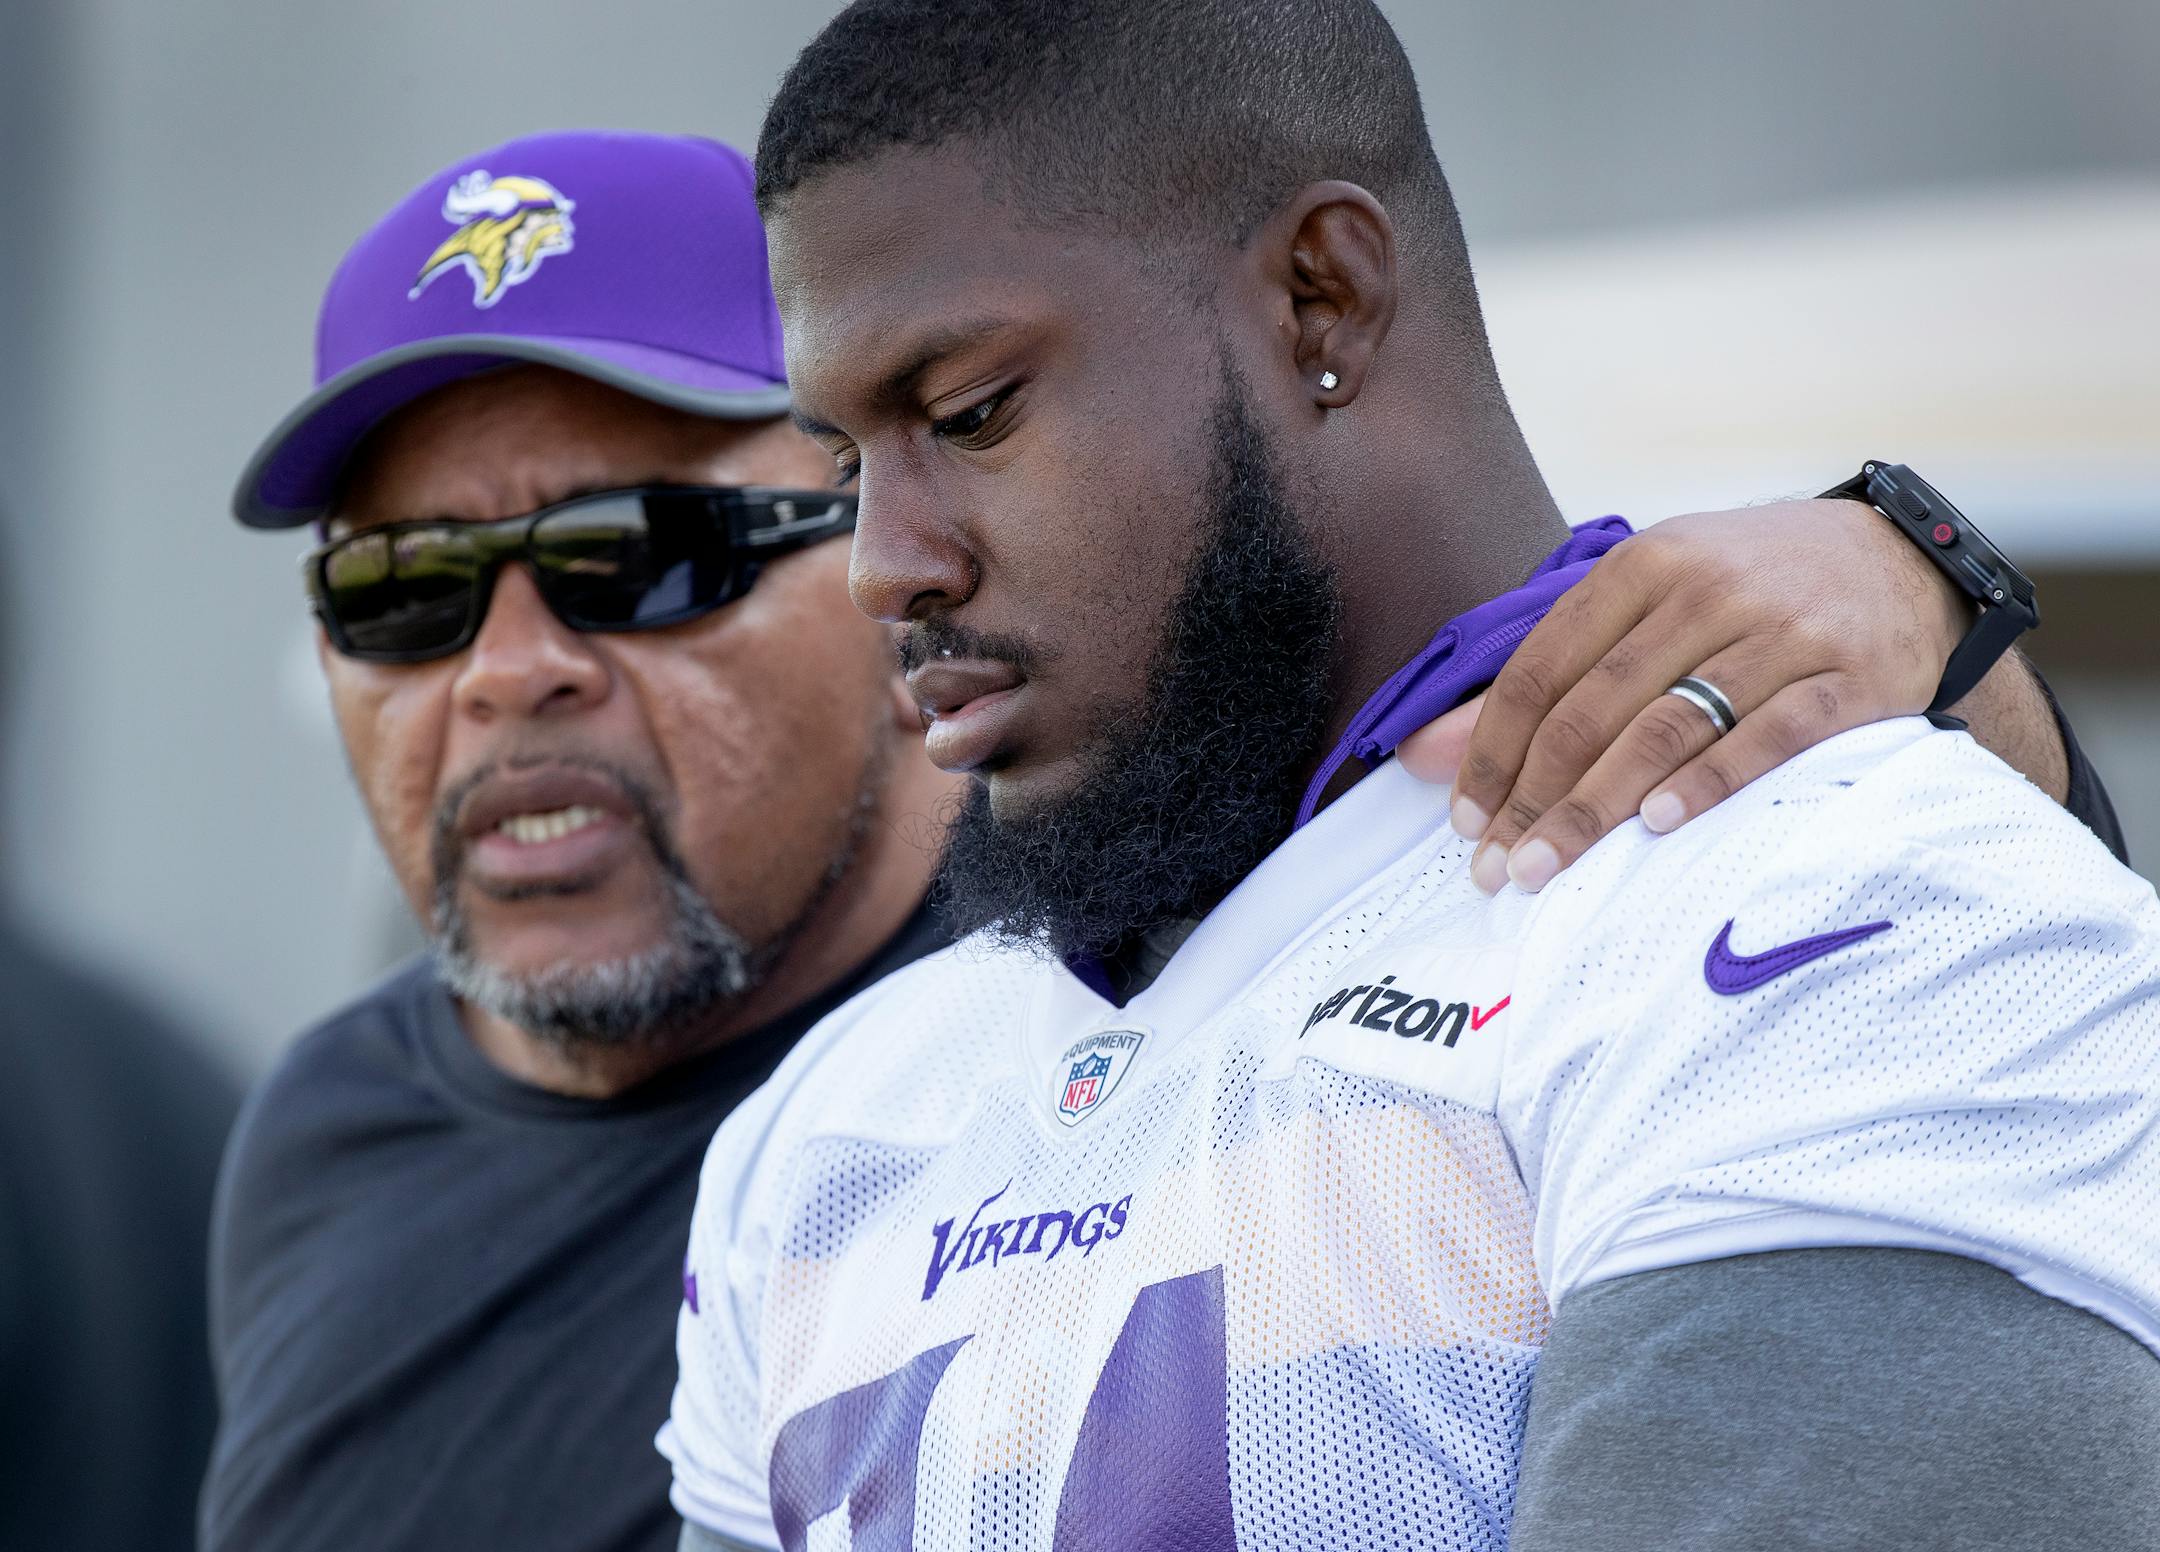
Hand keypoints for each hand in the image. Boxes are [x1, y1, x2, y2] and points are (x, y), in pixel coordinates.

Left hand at [1398, 499, 1967, 892]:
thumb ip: (1550, 672)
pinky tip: (1658, 826)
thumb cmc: (1754, 593)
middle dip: (1534, 797)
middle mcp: (1707, 588)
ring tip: (1549, 867)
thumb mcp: (1652, 602)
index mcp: (1644, 565)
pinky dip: (1708, 782)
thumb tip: (1424, 753)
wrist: (1909, 565)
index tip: (1464, 820)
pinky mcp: (1847, 675)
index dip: (1493, 750)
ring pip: (1668, 725)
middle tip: (1498, 868)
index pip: (1542, 667)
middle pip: (1594, 707)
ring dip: (1598, 806)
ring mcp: (1781, 629)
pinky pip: (1767, 736)